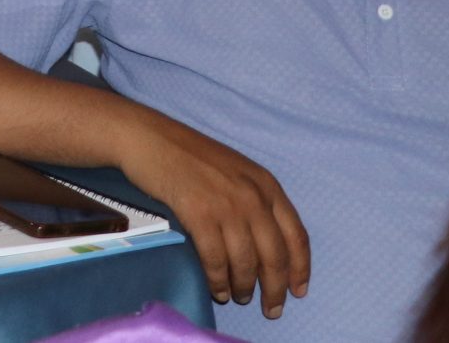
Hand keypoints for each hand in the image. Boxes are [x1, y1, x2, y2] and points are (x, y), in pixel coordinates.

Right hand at [120, 115, 309, 319]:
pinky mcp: (198, 213)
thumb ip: (255, 201)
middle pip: (274, 255)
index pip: (296, 235)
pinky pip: (215, 258)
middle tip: (271, 309)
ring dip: (245, 287)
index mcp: (267, 185)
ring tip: (239, 298)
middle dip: (275, 288)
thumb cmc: (189, 155)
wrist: (148, 139)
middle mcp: (253, 196)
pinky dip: (218, 280)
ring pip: (246, 261)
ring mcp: (226, 205)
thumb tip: (264, 246)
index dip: (300, 268)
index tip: (298, 291)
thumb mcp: (235, 172)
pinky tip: (217, 289)